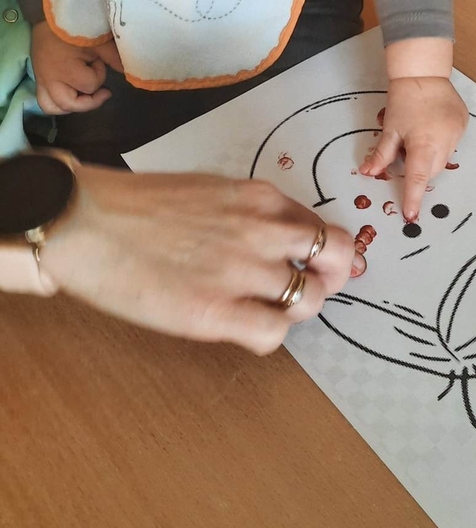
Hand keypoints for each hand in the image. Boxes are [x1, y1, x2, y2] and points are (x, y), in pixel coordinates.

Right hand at [31, 21, 123, 114]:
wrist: (52, 15)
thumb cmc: (77, 27)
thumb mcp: (99, 41)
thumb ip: (114, 58)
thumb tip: (130, 73)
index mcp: (66, 68)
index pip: (89, 85)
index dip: (99, 74)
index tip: (97, 59)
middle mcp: (51, 79)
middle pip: (69, 104)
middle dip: (88, 101)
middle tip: (102, 91)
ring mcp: (41, 79)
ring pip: (52, 107)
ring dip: (70, 106)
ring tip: (84, 95)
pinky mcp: (37, 78)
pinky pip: (42, 100)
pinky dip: (56, 103)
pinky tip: (70, 94)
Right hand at [41, 165, 360, 354]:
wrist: (87, 222)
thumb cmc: (137, 206)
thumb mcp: (210, 191)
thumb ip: (249, 212)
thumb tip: (276, 236)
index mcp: (259, 198)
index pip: (321, 225)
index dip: (327, 250)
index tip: (324, 263)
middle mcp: (262, 229)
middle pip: (335, 257)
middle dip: (332, 277)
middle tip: (312, 289)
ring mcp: (242, 271)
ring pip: (312, 299)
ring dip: (297, 310)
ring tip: (268, 311)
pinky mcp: (215, 312)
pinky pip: (274, 333)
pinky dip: (268, 336)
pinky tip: (244, 329)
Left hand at [359, 77, 468, 221]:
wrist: (425, 73)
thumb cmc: (404, 100)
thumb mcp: (390, 128)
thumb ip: (381, 154)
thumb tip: (368, 172)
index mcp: (423, 145)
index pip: (418, 179)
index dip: (413, 198)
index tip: (410, 215)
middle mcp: (444, 143)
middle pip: (431, 171)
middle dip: (420, 172)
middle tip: (407, 154)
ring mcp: (457, 134)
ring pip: (443, 159)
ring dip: (430, 158)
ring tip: (420, 138)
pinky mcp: (463, 125)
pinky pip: (452, 145)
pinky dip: (441, 145)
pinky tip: (432, 129)